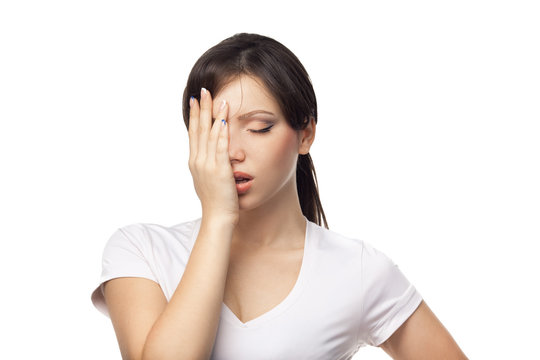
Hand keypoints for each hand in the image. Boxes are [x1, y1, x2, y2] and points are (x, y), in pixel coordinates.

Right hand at [188, 87, 238, 225]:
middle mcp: (198, 160)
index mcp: (195, 162)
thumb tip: (209, 157)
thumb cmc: (216, 202)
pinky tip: (224, 119)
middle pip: (199, 129)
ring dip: (213, 114)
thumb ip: (208, 166)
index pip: (194, 133)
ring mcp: (208, 165)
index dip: (194, 115)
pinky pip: (220, 146)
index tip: (195, 100)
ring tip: (217, 98)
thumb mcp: (207, 181)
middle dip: (201, 108)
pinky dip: (222, 131)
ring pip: (209, 134)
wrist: (217, 218)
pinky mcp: (220, 170)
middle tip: (204, 90)